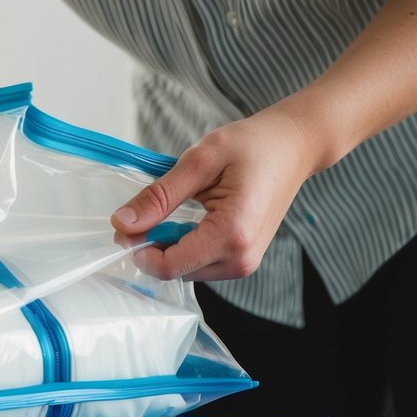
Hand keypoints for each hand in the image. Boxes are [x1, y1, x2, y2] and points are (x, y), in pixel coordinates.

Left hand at [110, 105, 320, 281]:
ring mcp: (244, 263)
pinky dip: (183, 246)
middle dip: (150, 247)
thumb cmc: (253, 145)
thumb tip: (122, 223)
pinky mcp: (242, 260)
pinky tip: (187, 220)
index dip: (138, 249)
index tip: (125, 224)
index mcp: (231, 234)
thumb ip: (159, 196)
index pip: (168, 266)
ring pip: (184, 270)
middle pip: (173, 271)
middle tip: (142, 213)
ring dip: (167, 246)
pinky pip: (199, 263)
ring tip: (172, 211)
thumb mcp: (200, 161)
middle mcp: (240, 258)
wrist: (294, 146)